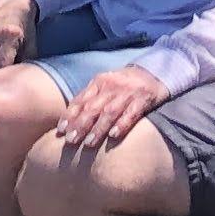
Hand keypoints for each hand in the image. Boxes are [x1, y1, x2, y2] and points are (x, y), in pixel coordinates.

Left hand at [51, 61, 168, 154]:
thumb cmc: (123, 84)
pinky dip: (122, 124)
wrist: (153, 72)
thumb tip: (69, 120)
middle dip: (81, 124)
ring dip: (98, 128)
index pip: (81, 100)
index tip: (61, 131)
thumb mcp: (105, 86)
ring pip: (110, 112)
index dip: (70, 116)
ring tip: (89, 143)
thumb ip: (89, 99)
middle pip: (93, 107)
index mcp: (99, 82)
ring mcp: (128, 93)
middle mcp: (111, 86)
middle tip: (71, 140)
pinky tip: (114, 135)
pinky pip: (132, 113)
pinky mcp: (144, 99)